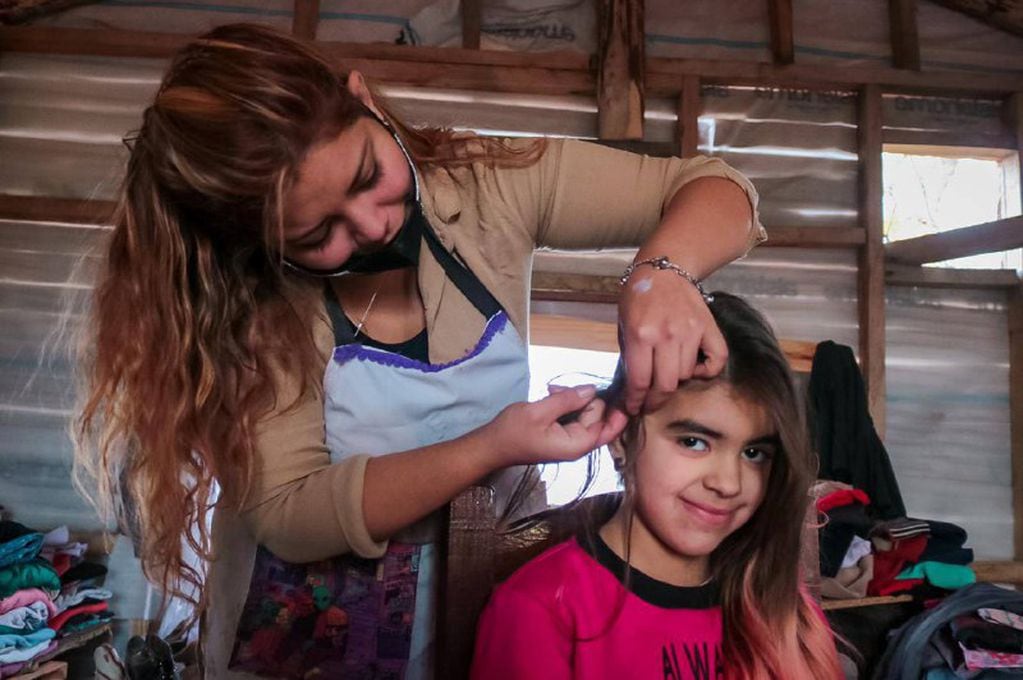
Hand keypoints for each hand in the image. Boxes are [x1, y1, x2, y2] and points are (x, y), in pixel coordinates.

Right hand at [482, 386, 625, 466]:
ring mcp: (573, 440)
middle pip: (600, 417)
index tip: (592, 385)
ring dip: (573, 399)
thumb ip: (568, 400)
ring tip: (551, 391)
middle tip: (558, 390)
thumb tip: (593, 390)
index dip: (601, 402)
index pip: (605, 421)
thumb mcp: (539, 411)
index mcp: (577, 444)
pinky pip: (577, 416)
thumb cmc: (512, 431)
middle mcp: (580, 445)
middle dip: (584, 399)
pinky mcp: (566, 434)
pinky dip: (568, 404)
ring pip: (588, 414)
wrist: (492, 446)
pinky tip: (552, 395)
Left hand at [618, 271, 726, 414]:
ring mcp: (691, 331)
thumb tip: (632, 390)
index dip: (635, 401)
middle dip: (655, 401)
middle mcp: (667, 335)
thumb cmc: (638, 298)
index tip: (633, 408)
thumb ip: (630, 356)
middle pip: (666, 385)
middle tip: (649, 404)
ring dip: (675, 381)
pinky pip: (716, 361)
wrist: (663, 270)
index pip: (639, 381)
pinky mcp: (708, 327)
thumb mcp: (624, 326)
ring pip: (686, 375)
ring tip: (666, 373)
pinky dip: (706, 371)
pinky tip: (694, 367)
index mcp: (641, 334)